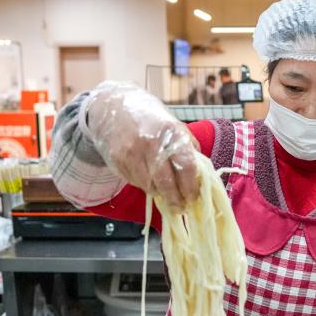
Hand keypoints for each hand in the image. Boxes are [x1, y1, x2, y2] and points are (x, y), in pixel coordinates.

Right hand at [86, 82, 199, 210]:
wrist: (115, 108)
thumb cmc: (152, 121)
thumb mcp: (176, 128)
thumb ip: (188, 150)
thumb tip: (199, 178)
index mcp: (172, 133)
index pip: (186, 167)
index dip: (191, 187)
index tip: (193, 198)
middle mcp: (152, 143)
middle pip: (166, 183)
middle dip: (175, 200)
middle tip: (180, 208)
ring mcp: (132, 152)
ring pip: (149, 186)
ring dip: (159, 193)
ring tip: (164, 193)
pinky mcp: (117, 160)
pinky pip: (135, 182)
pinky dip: (144, 184)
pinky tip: (148, 178)